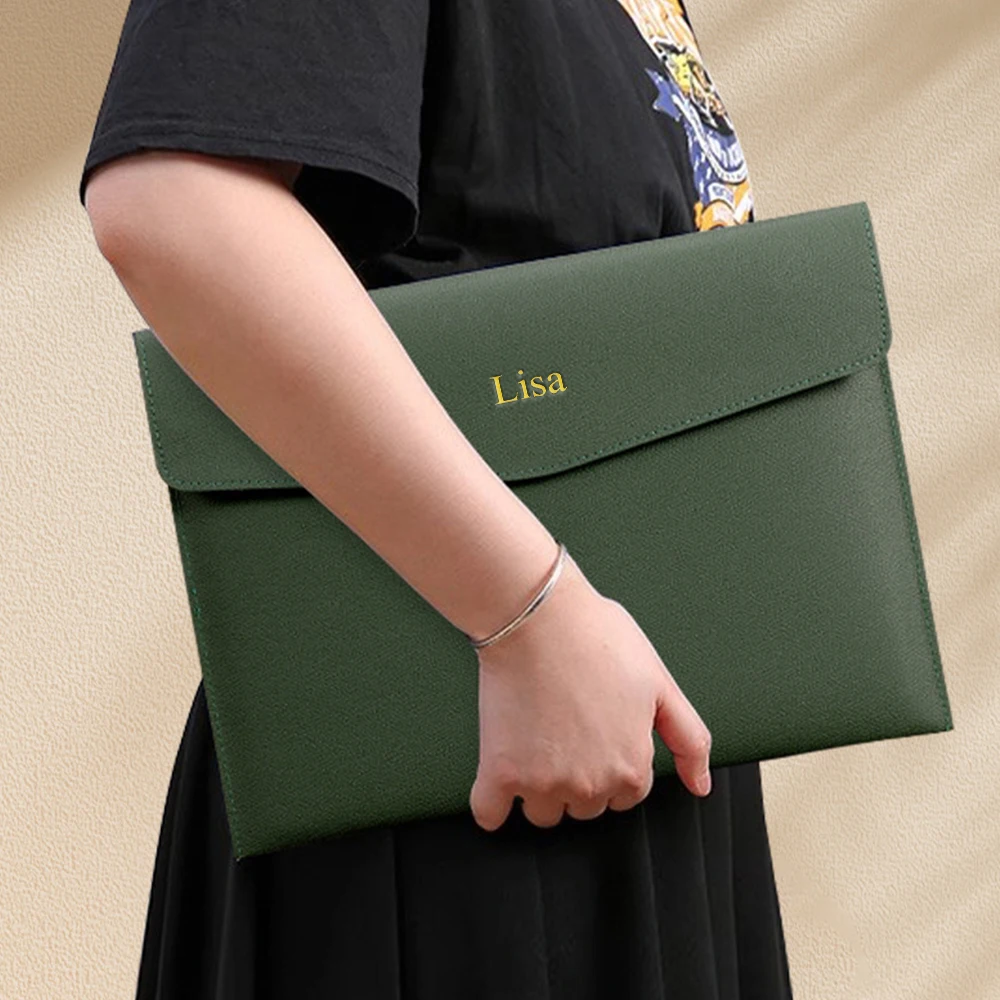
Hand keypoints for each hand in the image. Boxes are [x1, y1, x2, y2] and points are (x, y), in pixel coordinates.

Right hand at [469, 554, 712, 831]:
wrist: (538, 615)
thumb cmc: (598, 637)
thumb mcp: (661, 683)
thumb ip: (689, 739)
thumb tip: (700, 786)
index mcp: (631, 767)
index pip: (626, 794)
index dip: (613, 761)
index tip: (597, 730)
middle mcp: (590, 785)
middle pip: (585, 807)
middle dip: (578, 776)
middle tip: (566, 726)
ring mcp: (543, 782)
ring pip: (542, 813)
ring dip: (537, 788)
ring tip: (535, 737)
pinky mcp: (500, 772)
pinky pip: (489, 815)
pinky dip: (491, 805)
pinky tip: (498, 780)